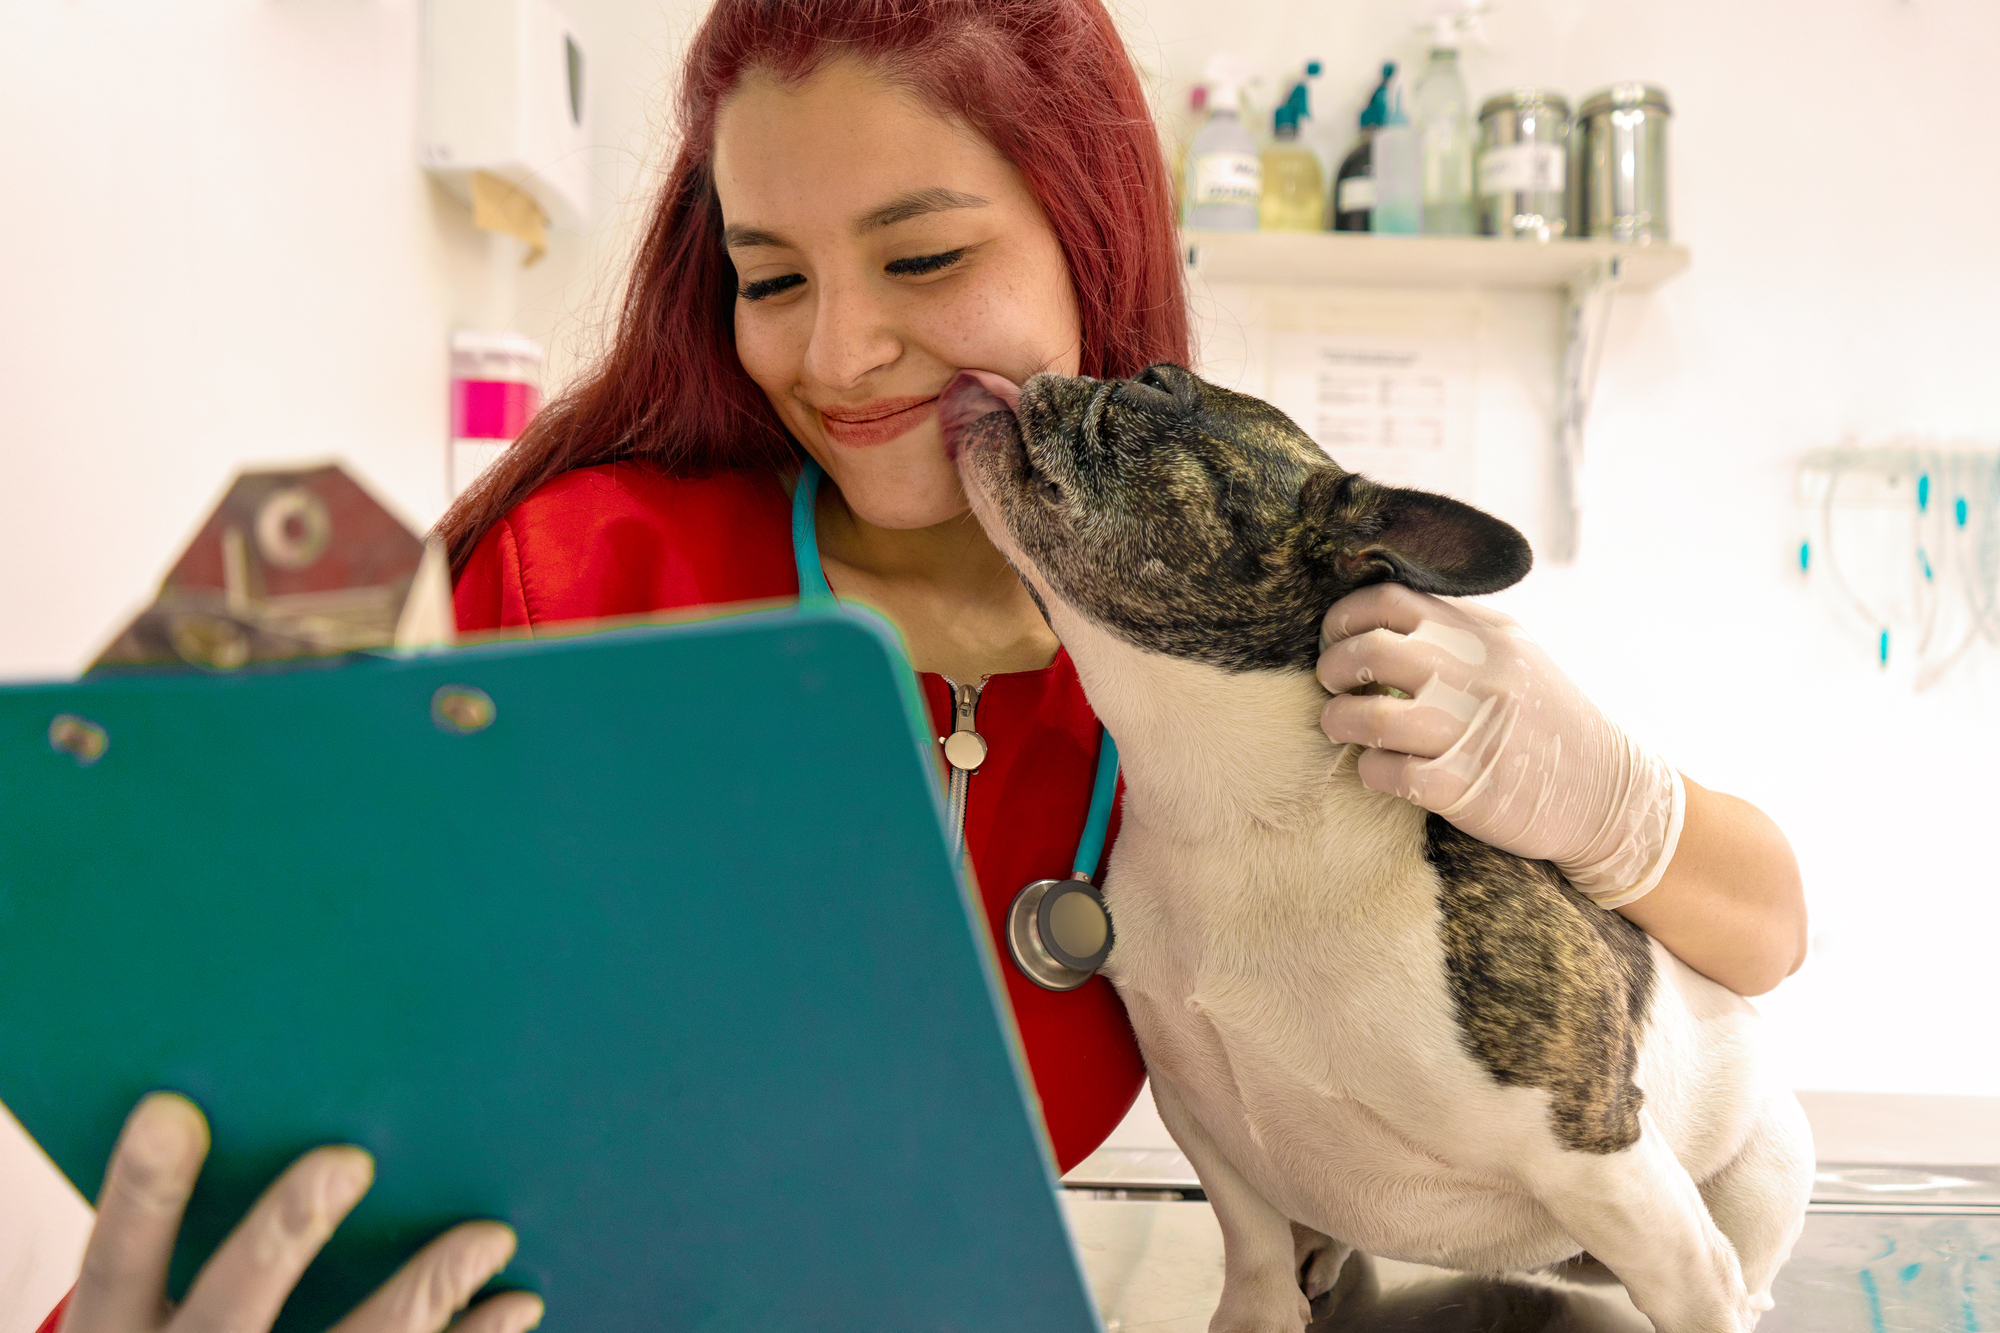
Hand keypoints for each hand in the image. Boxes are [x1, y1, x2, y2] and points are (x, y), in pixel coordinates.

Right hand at [61, 1093, 543, 1332]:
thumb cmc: (181, 1323)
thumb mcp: (145, 1302)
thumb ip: (193, 1224)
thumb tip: (276, 1089)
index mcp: (114, 1327)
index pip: (116, 1258)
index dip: (143, 1190)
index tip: (172, 1109)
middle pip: (230, 1305)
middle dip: (287, 1233)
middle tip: (347, 1161)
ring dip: (420, 1294)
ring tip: (488, 1236)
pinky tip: (514, 1302)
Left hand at [1315, 584, 1682, 908]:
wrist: (1608, 795)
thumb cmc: (1546, 722)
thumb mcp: (1514, 655)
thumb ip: (1455, 631)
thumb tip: (1375, 620)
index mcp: (1483, 633)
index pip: (1389, 601)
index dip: (1345, 619)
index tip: (1335, 640)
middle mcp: (1477, 674)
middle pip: (1370, 652)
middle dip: (1333, 668)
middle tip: (1333, 686)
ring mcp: (1471, 730)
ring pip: (1369, 716)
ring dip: (1338, 721)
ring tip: (1340, 726)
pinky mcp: (1465, 786)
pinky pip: (1387, 773)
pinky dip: (1368, 770)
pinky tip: (1376, 769)